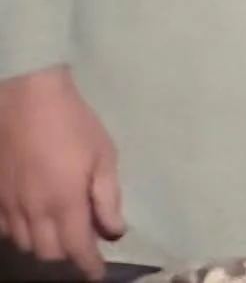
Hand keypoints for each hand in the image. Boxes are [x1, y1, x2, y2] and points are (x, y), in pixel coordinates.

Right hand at [0, 67, 124, 278]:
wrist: (27, 99)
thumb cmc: (73, 124)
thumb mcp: (103, 155)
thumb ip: (107, 198)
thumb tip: (114, 231)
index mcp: (64, 203)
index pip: (76, 248)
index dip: (88, 265)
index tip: (97, 274)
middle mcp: (32, 212)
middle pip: (48, 252)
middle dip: (67, 254)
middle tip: (82, 241)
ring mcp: (8, 206)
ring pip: (24, 244)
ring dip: (44, 243)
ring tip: (60, 229)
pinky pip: (4, 229)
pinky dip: (20, 232)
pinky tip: (32, 218)